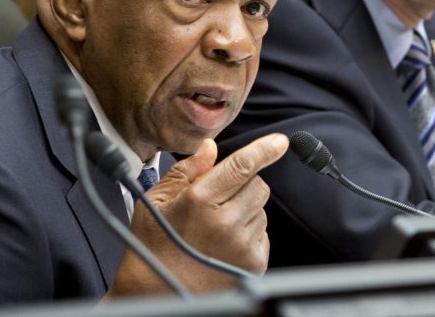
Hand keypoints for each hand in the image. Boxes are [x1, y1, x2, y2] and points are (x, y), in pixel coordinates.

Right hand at [108, 133, 287, 296]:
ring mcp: (242, 245)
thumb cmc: (153, 245)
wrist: (154, 293)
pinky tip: (224, 243)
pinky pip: (263, 232)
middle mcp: (225, 223)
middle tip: (219, 199)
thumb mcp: (157, 200)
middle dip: (243, 184)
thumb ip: (188, 170)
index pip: (242, 166)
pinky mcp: (253, 263)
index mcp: (200, 201)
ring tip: (217, 227)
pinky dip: (249, 231)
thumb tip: (210, 147)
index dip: (264, 149)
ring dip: (245, 209)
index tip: (280, 141)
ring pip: (261, 208)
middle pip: (258, 184)